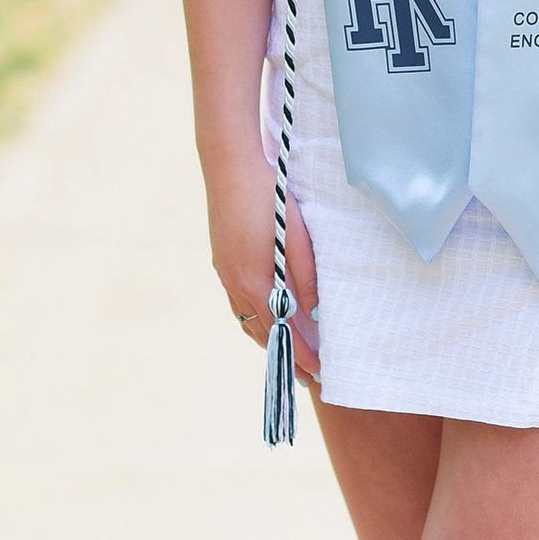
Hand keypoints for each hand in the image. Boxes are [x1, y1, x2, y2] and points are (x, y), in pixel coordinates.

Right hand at [206, 144, 320, 381]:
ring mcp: (224, 273)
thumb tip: (315, 311)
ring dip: (267, 337)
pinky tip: (265, 313)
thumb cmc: (270, 197)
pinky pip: (238, 302)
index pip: (281, 331)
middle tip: (305, 374)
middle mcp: (235, 283)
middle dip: (284, 355)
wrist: (230, 165)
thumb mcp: (296, 236)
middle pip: (260, 332)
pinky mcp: (221, 260)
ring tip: (287, 350)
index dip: (299, 354)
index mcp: (254, 280)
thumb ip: (306, 276)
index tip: (317, 372)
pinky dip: (254, 316)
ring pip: (246, 318)